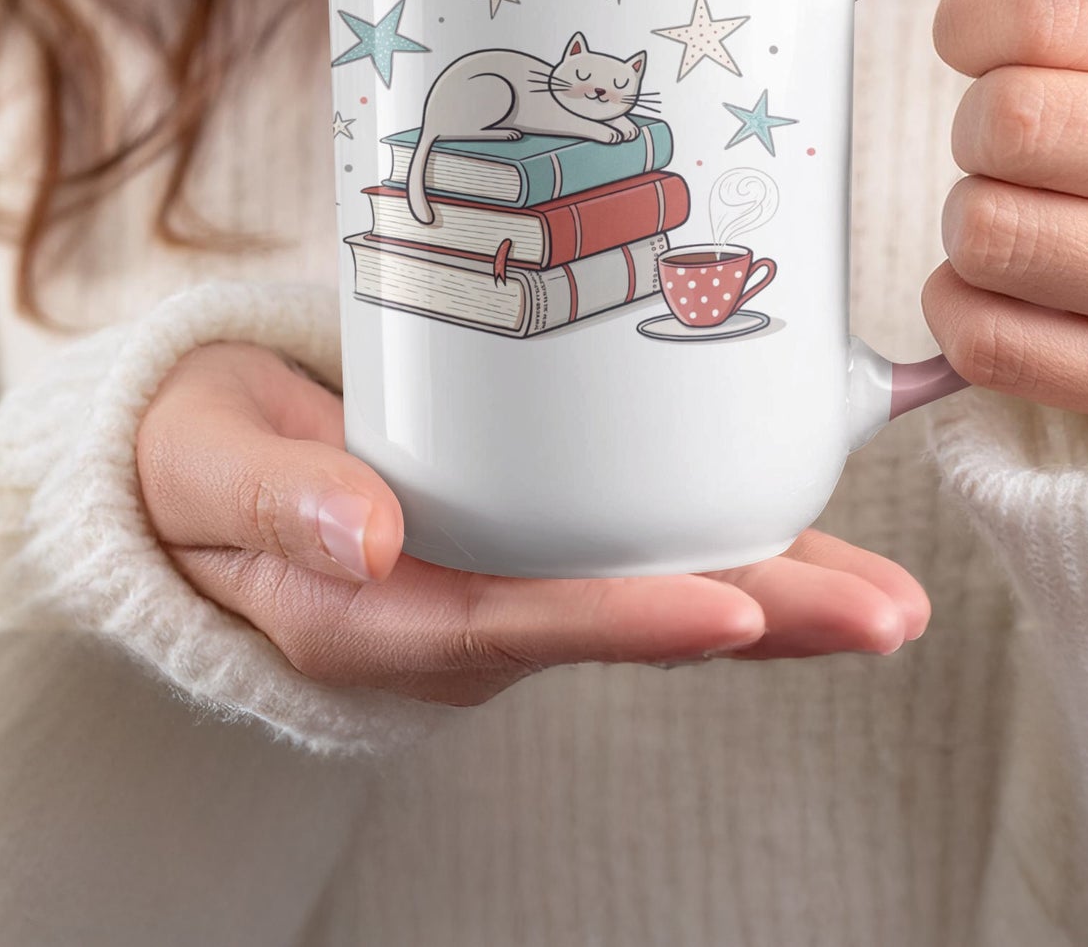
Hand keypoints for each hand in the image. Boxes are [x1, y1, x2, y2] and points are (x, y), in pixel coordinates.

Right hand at [136, 343, 929, 706]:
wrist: (201, 469)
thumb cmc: (199, 462)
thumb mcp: (204, 466)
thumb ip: (273, 500)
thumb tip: (363, 535)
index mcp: (378, 614)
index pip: (515, 625)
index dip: (626, 621)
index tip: (732, 611)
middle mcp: (461, 614)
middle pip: (621, 621)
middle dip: (758, 621)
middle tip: (884, 615)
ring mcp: (502, 582)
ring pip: (650, 592)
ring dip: (773, 591)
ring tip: (888, 595)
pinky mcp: (525, 540)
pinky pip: (633, 549)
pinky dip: (725, 540)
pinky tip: (803, 521)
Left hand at [925, 0, 1087, 431]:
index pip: (1042, 15)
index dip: (972, 24)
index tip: (986, 41)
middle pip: (1008, 126)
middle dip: (977, 122)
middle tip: (1014, 135)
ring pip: (989, 235)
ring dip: (971, 214)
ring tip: (1024, 205)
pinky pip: (989, 343)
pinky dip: (962, 305)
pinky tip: (1008, 282)